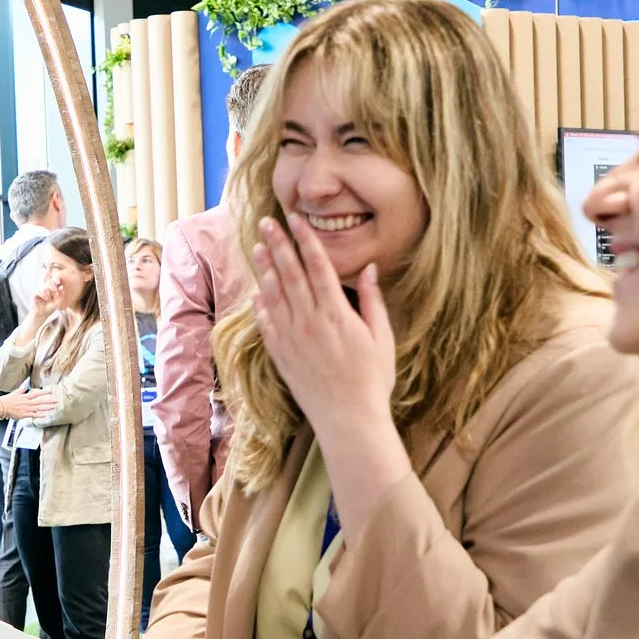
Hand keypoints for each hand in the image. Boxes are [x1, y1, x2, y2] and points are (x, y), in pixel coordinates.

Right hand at [0, 388, 55, 420]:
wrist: (1, 407)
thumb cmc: (7, 400)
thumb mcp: (15, 392)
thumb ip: (22, 389)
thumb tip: (25, 385)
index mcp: (25, 396)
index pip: (37, 393)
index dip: (45, 392)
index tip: (51, 390)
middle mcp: (27, 402)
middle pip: (40, 401)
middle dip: (49, 401)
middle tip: (56, 400)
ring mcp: (26, 409)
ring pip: (38, 408)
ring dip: (46, 408)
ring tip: (53, 407)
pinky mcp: (23, 414)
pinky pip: (32, 415)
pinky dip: (38, 415)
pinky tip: (44, 415)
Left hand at [252, 214, 396, 437]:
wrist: (348, 419)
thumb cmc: (372, 379)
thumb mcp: (382, 337)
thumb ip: (372, 300)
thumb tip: (369, 269)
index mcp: (336, 312)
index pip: (317, 265)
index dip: (305, 239)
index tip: (296, 219)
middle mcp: (309, 321)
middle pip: (289, 273)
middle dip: (277, 244)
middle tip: (266, 222)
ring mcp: (291, 338)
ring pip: (273, 294)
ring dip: (265, 268)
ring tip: (257, 247)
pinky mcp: (281, 356)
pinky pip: (265, 323)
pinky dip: (260, 304)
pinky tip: (258, 291)